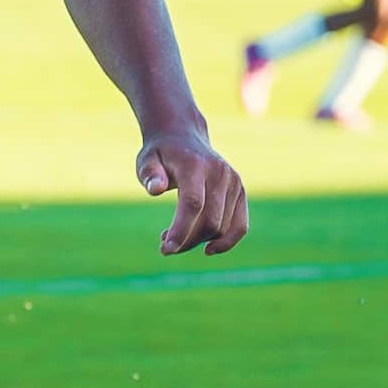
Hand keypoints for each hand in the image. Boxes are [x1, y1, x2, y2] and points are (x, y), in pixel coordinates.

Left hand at [136, 125, 249, 257]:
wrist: (183, 136)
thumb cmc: (161, 154)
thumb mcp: (146, 160)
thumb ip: (150, 175)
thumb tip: (155, 190)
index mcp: (195, 165)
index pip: (193, 204)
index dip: (181, 230)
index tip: (165, 250)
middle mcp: (220, 173)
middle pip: (210, 220)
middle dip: (186, 241)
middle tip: (164, 245)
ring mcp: (233, 182)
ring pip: (222, 227)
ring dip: (198, 241)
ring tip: (175, 236)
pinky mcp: (240, 191)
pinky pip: (240, 226)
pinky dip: (226, 242)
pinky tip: (208, 249)